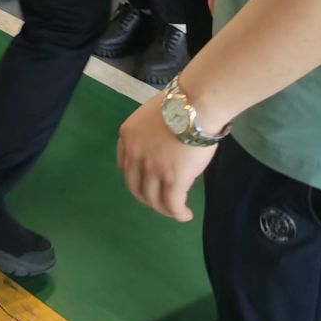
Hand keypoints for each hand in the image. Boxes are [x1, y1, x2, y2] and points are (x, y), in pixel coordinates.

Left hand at [117, 96, 216, 221]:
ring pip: (154, 199)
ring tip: (175, 211)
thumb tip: (163, 152)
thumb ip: (150, 137)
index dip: (137, 181)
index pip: (125, 168)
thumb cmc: (180, 105)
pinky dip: (178, 214)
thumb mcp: (151, 118)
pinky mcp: (172, 178)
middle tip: (161, 204)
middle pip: (136, 187)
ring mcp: (152, 167)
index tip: (147, 186)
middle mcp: (134, 154)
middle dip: (148, 199)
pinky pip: (173, 204)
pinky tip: (185, 215)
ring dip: (164, 209)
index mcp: (127, 137)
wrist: (195, 105)